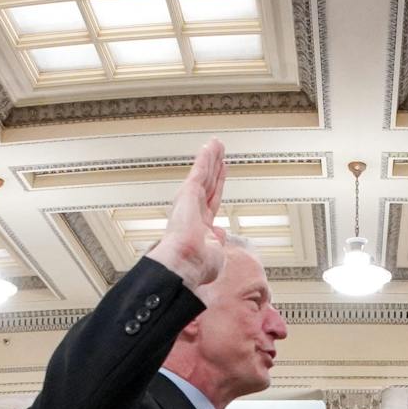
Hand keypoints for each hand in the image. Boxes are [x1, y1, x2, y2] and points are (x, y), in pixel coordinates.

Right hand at [144, 140, 229, 287]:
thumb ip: (217, 241)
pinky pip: (199, 171)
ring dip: (211, 157)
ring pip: (204, 174)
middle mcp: (194, 211)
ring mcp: (190, 200)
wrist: (185, 262)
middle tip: (219, 152)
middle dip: (214, 167)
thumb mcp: (215, 254)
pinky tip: (209, 146)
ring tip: (217, 144)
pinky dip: (204, 158)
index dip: (218, 185)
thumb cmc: (197, 265)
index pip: (212, 199)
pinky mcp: (188, 192)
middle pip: (208, 183)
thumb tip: (219, 233)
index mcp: (200, 225)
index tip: (222, 172)